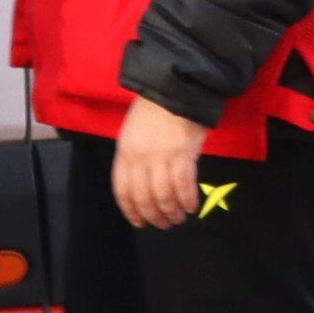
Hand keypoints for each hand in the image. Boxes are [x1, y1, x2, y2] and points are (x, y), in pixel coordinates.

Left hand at [111, 95, 213, 229]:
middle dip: (154, 216)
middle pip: (144, 197)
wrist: (175, 88)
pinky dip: (187, 199)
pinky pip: (183, 185)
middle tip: (164, 224)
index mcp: (124, 153)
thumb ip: (134, 159)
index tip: (140, 222)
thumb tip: (143, 186)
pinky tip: (191, 207)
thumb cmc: (153, 111)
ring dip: (172, 211)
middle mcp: (139, 158)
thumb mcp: (132, 134)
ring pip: (164, 194)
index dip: (131, 210)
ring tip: (178, 218)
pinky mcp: (182, 153)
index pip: (122, 190)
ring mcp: (161, 156)